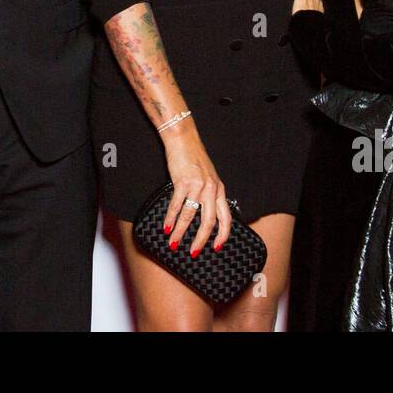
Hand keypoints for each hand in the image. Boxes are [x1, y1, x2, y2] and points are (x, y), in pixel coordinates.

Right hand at [159, 120, 231, 255]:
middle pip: (209, 222)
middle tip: (194, 252)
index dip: (223, 235)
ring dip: (180, 232)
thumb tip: (205, 214)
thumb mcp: (209, 177)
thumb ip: (210, 194)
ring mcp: (197, 186)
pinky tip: (166, 227)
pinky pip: (176, 205)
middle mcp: (211, 189)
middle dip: (201, 240)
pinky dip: (170, 218)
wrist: (184, 139)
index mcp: (219, 189)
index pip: (226, 218)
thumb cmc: (195, 158)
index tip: (217, 247)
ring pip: (189, 216)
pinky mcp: (182, 182)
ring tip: (174, 243)